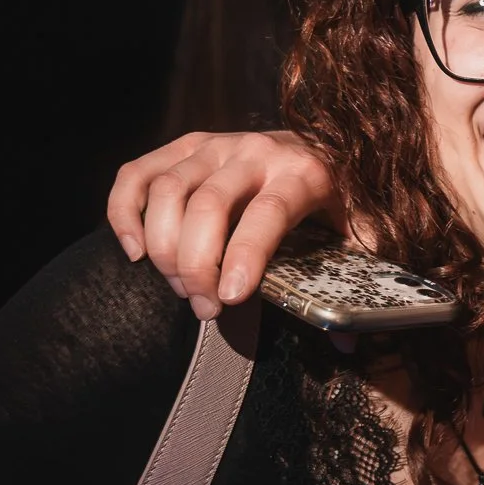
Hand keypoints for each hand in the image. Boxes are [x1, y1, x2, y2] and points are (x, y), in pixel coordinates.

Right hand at [106, 130, 339, 319]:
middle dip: (197, 265)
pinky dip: (124, 213)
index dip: (244, 256)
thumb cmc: (338, 199)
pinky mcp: (186, 147)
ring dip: (164, 247)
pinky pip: (137, 175)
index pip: (266, 214)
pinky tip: (138, 252)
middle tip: (206, 306)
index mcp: (303, 172)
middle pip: (208, 205)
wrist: (325, 144)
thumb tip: (345, 341)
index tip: (230, 298)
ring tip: (182, 288)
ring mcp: (216, 145)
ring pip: (167, 191)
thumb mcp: (359, 234)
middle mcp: (255, 151)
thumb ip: (354, 280)